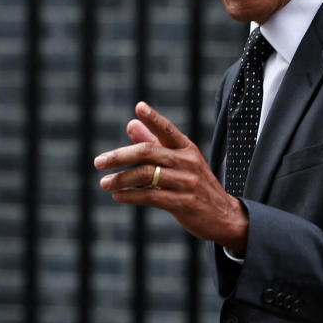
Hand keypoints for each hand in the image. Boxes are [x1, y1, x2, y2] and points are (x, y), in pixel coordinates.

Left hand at [94, 101, 247, 251]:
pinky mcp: (183, 203)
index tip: (139, 107)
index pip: (168, 130)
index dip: (154, 118)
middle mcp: (188, 162)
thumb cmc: (196, 185)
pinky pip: (151, 196)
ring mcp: (186, 183)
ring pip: (146, 175)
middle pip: (149, 152)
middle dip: (120, 156)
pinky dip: (131, 196)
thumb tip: (131, 124)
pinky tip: (118, 196)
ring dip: (121, 178)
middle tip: (98, 162)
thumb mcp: (180, 162)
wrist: (223, 215)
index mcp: (187, 149)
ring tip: (104, 182)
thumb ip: (155, 143)